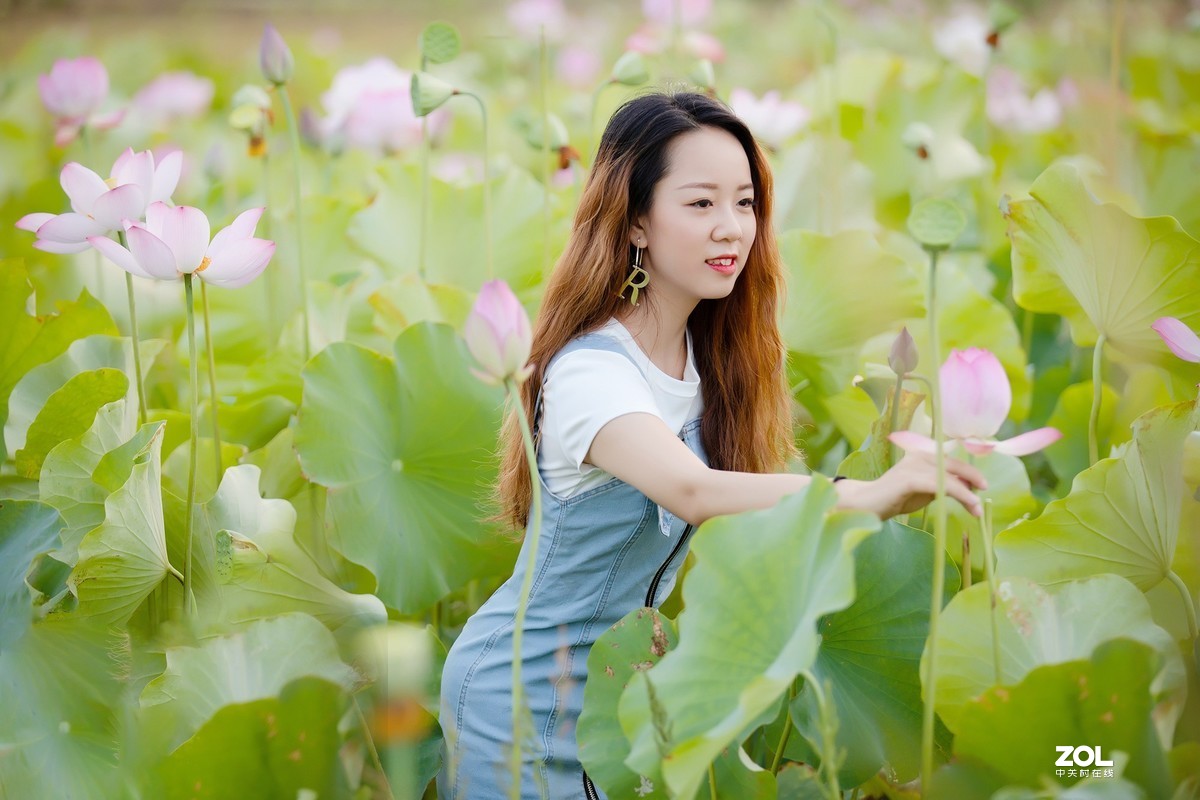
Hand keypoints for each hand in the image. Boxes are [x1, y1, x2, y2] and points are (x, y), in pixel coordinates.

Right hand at [836, 451, 987, 520]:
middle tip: (983, 497)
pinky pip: (941, 485)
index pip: (952, 461)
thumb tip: (970, 487)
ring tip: (976, 510)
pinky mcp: (910, 478)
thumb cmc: (897, 497)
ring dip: (967, 494)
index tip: (982, 487)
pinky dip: (959, 494)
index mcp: (924, 454)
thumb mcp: (926, 489)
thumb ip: (944, 484)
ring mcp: (914, 465)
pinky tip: (969, 503)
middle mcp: (920, 455)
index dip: (970, 473)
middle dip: (972, 480)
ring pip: (949, 477)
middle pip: (954, 465)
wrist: (869, 504)